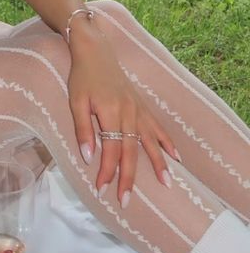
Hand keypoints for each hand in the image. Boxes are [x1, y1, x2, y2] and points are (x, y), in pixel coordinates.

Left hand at [67, 24, 179, 205]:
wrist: (96, 51)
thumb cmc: (82, 77)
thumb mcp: (76, 102)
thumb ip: (83, 129)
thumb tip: (88, 157)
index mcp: (110, 112)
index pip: (110, 149)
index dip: (107, 171)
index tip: (102, 190)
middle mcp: (129, 113)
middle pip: (131, 151)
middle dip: (129, 178)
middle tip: (126, 201)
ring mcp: (138, 110)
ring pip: (149, 142)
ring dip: (158, 164)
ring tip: (167, 184)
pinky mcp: (142, 106)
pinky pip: (157, 127)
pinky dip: (167, 142)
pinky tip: (176, 157)